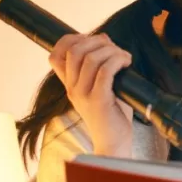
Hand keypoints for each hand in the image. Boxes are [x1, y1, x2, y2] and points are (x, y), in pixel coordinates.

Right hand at [49, 33, 133, 156]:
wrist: (113, 143)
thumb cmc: (111, 113)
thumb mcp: (101, 86)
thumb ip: (99, 64)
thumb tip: (104, 39)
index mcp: (69, 84)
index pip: (55, 55)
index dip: (71, 40)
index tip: (91, 40)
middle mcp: (72, 88)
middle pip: (75, 51)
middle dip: (96, 41)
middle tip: (114, 48)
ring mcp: (83, 95)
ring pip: (91, 58)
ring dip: (111, 50)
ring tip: (124, 57)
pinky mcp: (98, 101)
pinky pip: (105, 71)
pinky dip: (117, 60)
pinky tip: (126, 63)